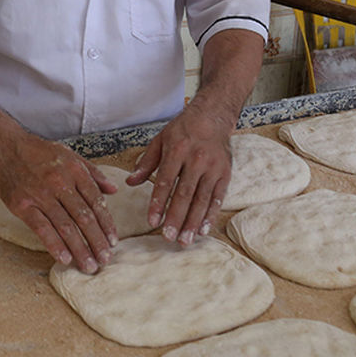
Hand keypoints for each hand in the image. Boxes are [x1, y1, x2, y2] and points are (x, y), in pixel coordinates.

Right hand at [0, 134, 118, 273]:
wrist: (5, 146)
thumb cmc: (39, 152)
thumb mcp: (70, 155)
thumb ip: (93, 172)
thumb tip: (114, 190)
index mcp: (74, 172)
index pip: (96, 202)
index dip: (106, 224)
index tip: (113, 241)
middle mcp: (60, 183)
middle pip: (84, 218)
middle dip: (97, 242)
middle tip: (105, 260)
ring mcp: (41, 195)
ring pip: (66, 227)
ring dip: (80, 249)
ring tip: (89, 265)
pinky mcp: (23, 205)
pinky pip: (42, 228)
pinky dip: (54, 245)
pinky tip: (64, 258)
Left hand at [126, 105, 232, 245]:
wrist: (213, 116)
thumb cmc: (182, 129)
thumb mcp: (160, 140)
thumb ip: (146, 163)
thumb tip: (130, 182)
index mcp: (177, 150)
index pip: (166, 181)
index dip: (159, 202)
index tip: (152, 221)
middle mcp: (197, 159)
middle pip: (185, 194)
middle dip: (176, 218)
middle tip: (168, 238)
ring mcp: (213, 168)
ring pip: (202, 199)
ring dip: (193, 222)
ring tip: (185, 240)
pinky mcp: (225, 174)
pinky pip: (218, 198)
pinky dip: (211, 215)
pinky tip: (204, 230)